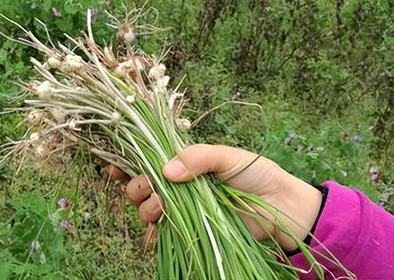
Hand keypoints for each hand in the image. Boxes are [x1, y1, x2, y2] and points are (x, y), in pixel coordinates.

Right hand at [108, 144, 322, 251]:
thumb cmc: (256, 174)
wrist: (281, 207)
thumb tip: (165, 171)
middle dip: (136, 187)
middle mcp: (177, 185)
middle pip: (140, 186)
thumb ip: (197, 157)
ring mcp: (183, 209)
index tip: (111, 165)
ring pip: (147, 210)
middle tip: (150, 189)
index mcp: (183, 162)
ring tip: (162, 207)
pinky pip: (162, 235)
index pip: (146, 159)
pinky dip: (153, 237)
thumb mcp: (227, 156)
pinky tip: (154, 236)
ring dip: (146, 209)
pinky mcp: (190, 231)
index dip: (125, 161)